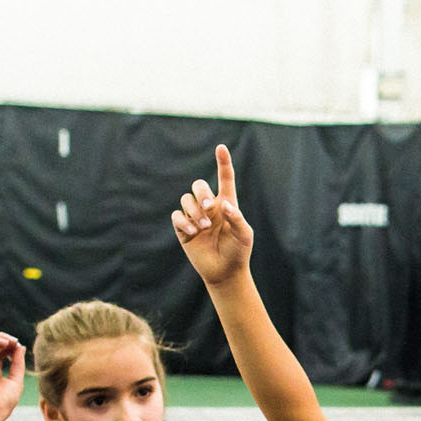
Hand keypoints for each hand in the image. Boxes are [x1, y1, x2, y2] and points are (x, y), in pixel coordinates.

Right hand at [0, 333, 27, 420]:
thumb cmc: (2, 403)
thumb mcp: (16, 380)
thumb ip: (18, 363)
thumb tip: (21, 347)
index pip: (1, 351)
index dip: (11, 346)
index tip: (20, 348)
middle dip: (6, 339)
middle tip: (16, 342)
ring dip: (0, 336)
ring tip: (11, 341)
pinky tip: (5, 343)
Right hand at [172, 145, 255, 285]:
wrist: (225, 272)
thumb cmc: (238, 252)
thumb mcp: (244, 235)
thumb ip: (236, 218)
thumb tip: (222, 204)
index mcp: (226, 203)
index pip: (224, 178)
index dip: (223, 162)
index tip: (221, 148)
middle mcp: (209, 207)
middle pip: (198, 185)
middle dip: (201, 193)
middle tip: (209, 208)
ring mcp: (195, 217)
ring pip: (186, 200)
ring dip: (194, 211)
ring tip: (204, 228)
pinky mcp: (184, 229)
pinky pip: (176, 216)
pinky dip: (183, 222)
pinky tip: (193, 232)